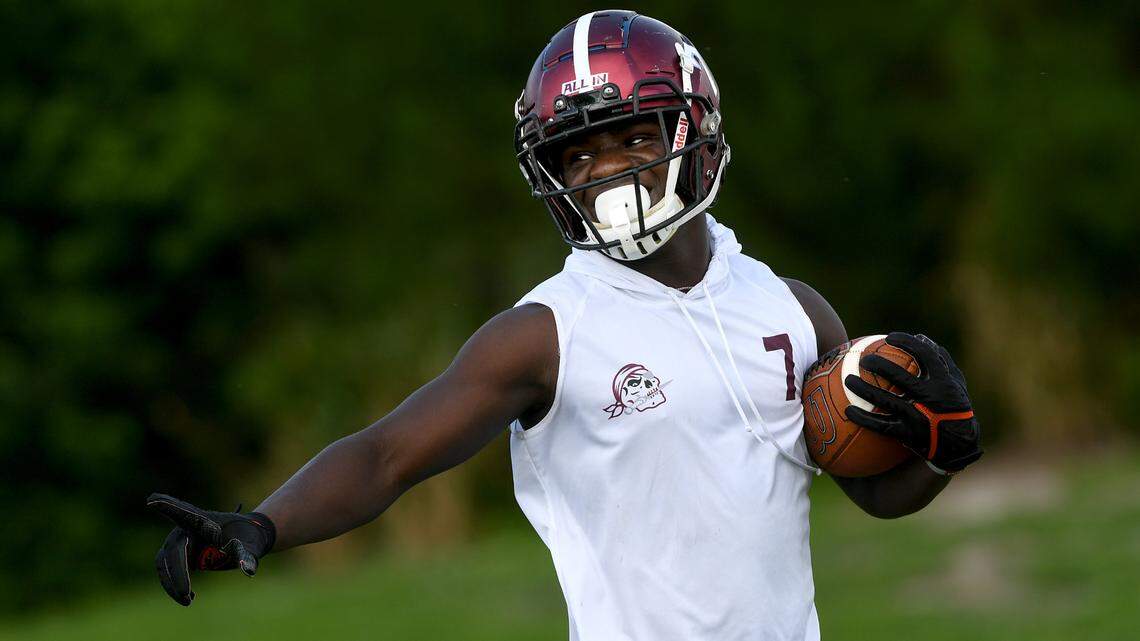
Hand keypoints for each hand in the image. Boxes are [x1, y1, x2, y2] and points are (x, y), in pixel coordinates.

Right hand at [146, 493, 275, 605]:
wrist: (246, 540)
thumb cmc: (249, 538)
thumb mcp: (252, 546)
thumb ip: (246, 555)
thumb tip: (245, 567)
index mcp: (203, 519)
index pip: (184, 513)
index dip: (168, 506)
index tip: (152, 501)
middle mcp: (185, 529)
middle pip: (173, 550)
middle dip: (177, 572)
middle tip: (186, 592)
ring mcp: (178, 543)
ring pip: (164, 564)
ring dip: (172, 583)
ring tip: (188, 600)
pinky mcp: (178, 556)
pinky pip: (168, 572)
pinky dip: (175, 586)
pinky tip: (190, 598)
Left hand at [843, 332, 982, 472]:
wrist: (960, 445)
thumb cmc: (955, 407)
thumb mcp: (956, 383)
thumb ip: (941, 360)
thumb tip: (920, 337)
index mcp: (944, 382)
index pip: (926, 355)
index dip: (907, 343)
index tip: (890, 337)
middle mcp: (931, 397)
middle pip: (901, 377)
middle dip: (880, 365)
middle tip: (864, 359)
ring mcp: (918, 416)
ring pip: (887, 400)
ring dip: (865, 389)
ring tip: (848, 380)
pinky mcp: (908, 433)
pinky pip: (881, 425)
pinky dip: (864, 418)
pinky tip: (848, 411)